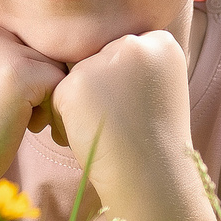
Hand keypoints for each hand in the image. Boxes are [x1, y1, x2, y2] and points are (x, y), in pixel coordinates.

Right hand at [0, 17, 67, 185]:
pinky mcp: (19, 73)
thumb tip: (58, 42)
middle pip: (41, 51)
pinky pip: (59, 84)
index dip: (22, 76)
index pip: (24, 41)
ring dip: (43, 97)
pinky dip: (49, 110)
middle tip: (5, 112)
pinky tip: (21, 125)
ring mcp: (0, 49)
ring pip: (53, 66)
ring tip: (13, 118)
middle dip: (35, 85)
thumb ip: (6, 53)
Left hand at [49, 30, 191, 201]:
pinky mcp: (77, 82)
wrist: (151, 178)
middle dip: (101, 93)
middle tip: (124, 123)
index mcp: (162, 42)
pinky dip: (67, 120)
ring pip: (76, 77)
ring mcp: (106, 60)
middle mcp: (135, 43)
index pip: (122, 52)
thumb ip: (133, 63)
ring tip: (110, 130)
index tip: (140, 111)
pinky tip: (91, 135)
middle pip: (97, 61)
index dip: (124, 87)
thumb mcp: (156, 89)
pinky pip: (58, 95)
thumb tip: (97, 52)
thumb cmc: (152, 140)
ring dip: (82, 105)